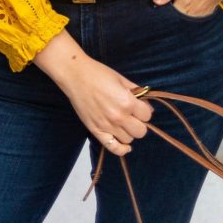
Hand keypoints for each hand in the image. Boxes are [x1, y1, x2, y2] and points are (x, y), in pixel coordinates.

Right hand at [34, 31, 151, 154]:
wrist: (75, 76)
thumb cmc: (98, 73)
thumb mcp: (121, 78)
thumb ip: (136, 92)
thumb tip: (146, 103)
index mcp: (127, 102)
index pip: (147, 116)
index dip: (145, 110)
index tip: (140, 106)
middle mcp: (119, 117)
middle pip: (141, 131)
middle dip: (140, 123)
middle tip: (134, 115)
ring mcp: (107, 126)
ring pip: (129, 140)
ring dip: (129, 131)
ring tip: (124, 122)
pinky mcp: (96, 131)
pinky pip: (113, 148)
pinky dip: (121, 149)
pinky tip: (125, 145)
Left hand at [152, 0, 222, 16]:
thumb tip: (155, 2)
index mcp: (186, 3)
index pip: (169, 12)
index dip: (164, 4)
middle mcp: (197, 11)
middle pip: (180, 14)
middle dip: (174, 5)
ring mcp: (207, 9)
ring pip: (191, 13)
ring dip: (185, 6)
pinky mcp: (216, 4)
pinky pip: (201, 11)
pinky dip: (196, 5)